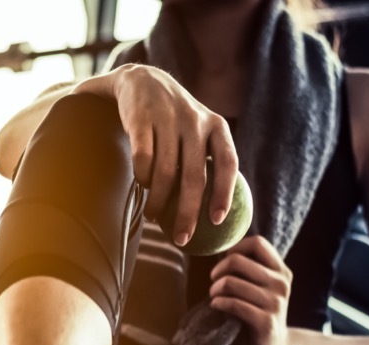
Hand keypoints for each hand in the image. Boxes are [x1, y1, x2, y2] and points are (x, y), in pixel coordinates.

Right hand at [74, 65, 237, 246]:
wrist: (141, 80)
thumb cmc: (175, 119)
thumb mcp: (199, 129)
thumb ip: (209, 159)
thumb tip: (218, 212)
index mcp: (216, 125)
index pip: (227, 163)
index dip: (224, 194)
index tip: (217, 222)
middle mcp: (195, 121)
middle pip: (194, 177)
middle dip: (188, 214)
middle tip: (182, 240)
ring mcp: (168, 119)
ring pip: (165, 174)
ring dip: (159, 203)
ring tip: (154, 217)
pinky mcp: (141, 120)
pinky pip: (142, 161)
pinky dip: (142, 179)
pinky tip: (142, 187)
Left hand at [208, 236, 294, 344]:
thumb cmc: (260, 316)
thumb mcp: (261, 289)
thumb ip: (250, 269)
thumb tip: (223, 249)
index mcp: (281, 272)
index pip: (257, 243)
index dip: (234, 248)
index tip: (225, 263)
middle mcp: (281, 284)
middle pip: (238, 261)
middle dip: (218, 271)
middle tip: (214, 283)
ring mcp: (275, 304)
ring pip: (231, 282)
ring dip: (215, 289)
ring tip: (214, 297)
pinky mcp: (265, 323)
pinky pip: (233, 304)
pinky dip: (219, 303)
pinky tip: (216, 306)